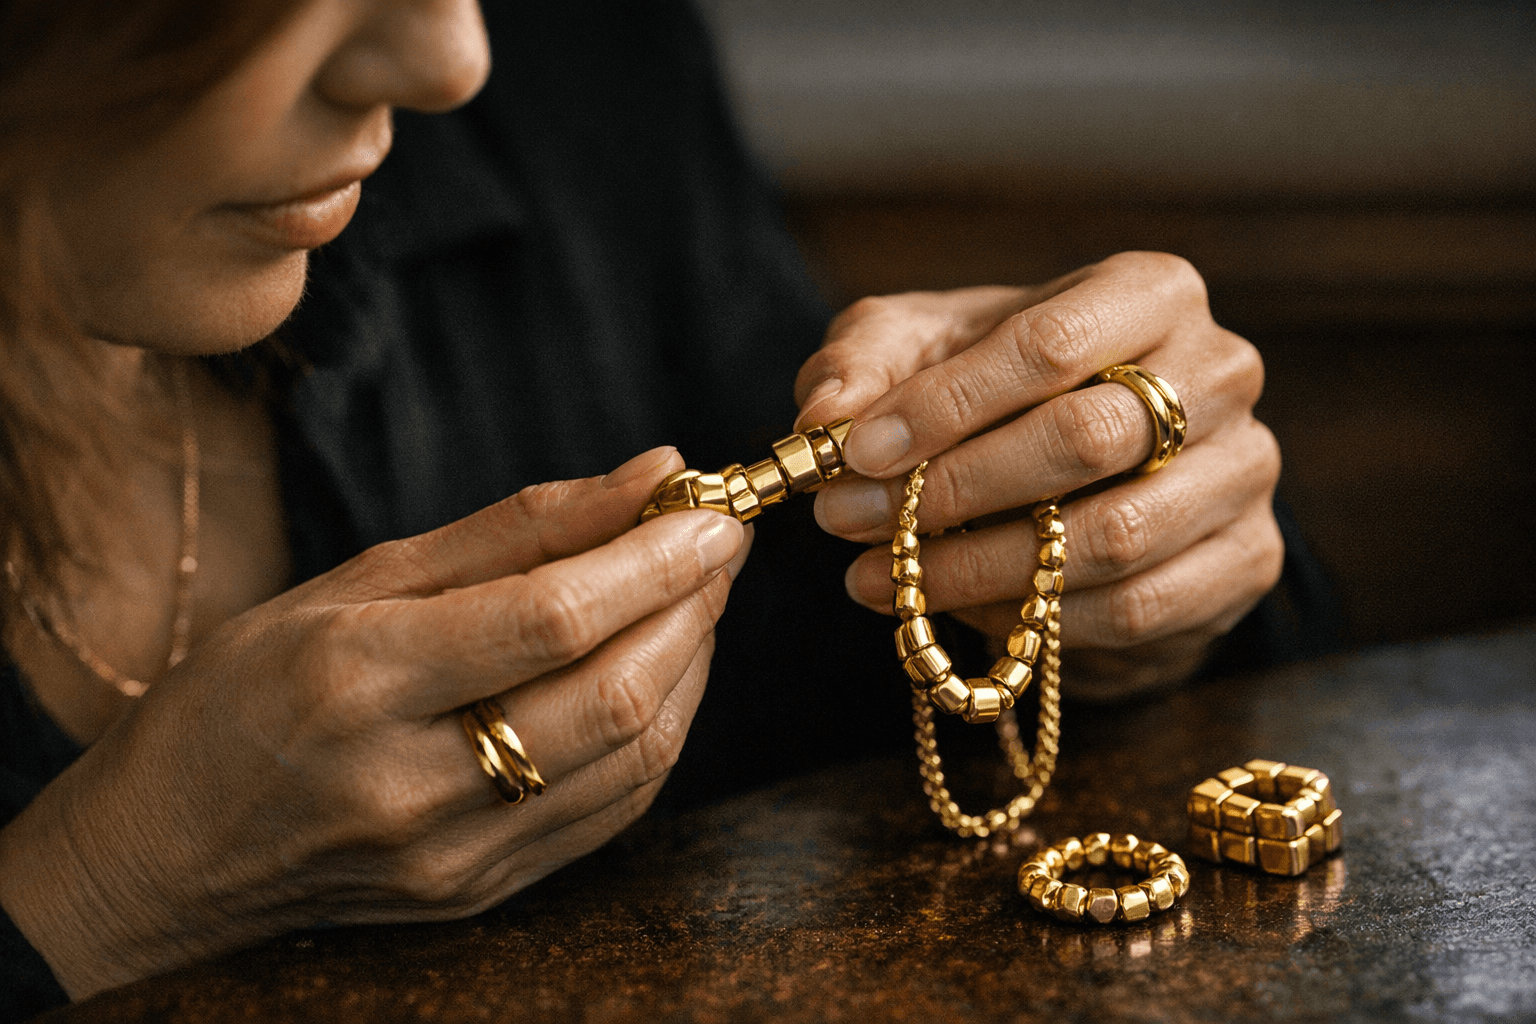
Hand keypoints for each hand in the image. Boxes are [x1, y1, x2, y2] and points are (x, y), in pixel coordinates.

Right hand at [0, 447, 747, 997]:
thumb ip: (515, 528)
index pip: (553, 619)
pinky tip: (660, 671)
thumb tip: (652, 473)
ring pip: (636, 756)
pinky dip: (661, 729)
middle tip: (717, 545)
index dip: (655, 560)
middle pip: (614, 694)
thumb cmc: (243, 693)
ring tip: (694, 597)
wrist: (160, 855)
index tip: (713, 512)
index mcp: (359, 679)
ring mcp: (453, 855)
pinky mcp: (481, 894)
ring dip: (692, 664)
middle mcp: (411, 782)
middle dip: (693, 606)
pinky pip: (615, 809)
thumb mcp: (355, 581)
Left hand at [794, 252, 1281, 698]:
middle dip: (952, 490)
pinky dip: (1037, 621)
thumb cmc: (994, 384)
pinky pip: (1137, 608)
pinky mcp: (1249, 558)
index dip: (944, 407)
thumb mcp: (918, 349)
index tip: (854, 455)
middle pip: (1084, 439)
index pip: (1046, 345)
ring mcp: (1246, 469)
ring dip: (979, 569)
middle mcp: (1219, 370)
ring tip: (883, 578)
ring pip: (1112, 537)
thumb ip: (862, 364)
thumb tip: (822, 417)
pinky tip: (963, 611)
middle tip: (848, 521)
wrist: (1089, 464)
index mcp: (1148, 290)